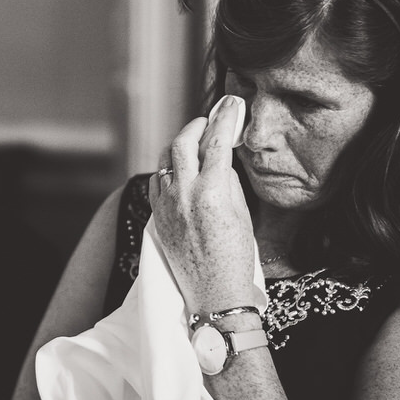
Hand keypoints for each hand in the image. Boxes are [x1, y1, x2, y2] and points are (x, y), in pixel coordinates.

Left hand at [149, 95, 257, 312]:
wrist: (215, 294)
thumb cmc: (237, 257)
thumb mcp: (242, 213)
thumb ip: (227, 181)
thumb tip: (220, 159)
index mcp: (212, 192)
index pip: (217, 142)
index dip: (224, 118)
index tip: (230, 105)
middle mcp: (184, 194)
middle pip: (183, 142)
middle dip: (197, 125)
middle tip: (208, 120)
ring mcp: (167, 204)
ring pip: (165, 160)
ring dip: (179, 145)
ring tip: (194, 141)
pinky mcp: (157, 215)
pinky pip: (157, 181)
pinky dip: (167, 169)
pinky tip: (178, 168)